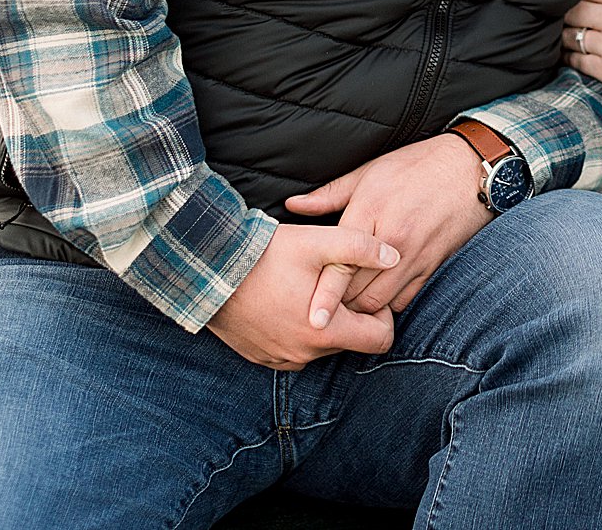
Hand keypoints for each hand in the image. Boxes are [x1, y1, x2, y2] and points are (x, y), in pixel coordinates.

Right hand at [207, 223, 399, 370]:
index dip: (382, 316)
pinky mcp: (260, 356)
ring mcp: (280, 358)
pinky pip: (293, 349)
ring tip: (307, 289)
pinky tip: (285, 301)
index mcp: (325, 332)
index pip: (380, 340)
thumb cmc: (265, 255)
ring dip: (323, 323)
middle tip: (334, 283)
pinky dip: (297, 330)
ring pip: (321, 346)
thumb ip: (361, 248)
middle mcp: (304, 354)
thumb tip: (393, 257)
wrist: (207, 270)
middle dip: (350, 315)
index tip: (364, 292)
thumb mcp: (318, 242)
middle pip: (350, 341)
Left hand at [284, 133, 490, 316]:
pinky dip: (387, 306)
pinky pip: (404, 300)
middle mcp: (393, 240)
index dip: (325, 297)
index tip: (313, 320)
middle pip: (356, 291)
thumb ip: (329, 195)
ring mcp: (415, 256)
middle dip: (337, 303)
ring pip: (379, 302)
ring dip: (360, 308)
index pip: (342, 265)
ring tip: (346, 305)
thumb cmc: (415, 166)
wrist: (469, 168)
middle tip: (321, 305)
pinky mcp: (432, 266)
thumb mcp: (369, 173)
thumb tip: (293, 206)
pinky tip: (377, 297)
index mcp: (370, 212)